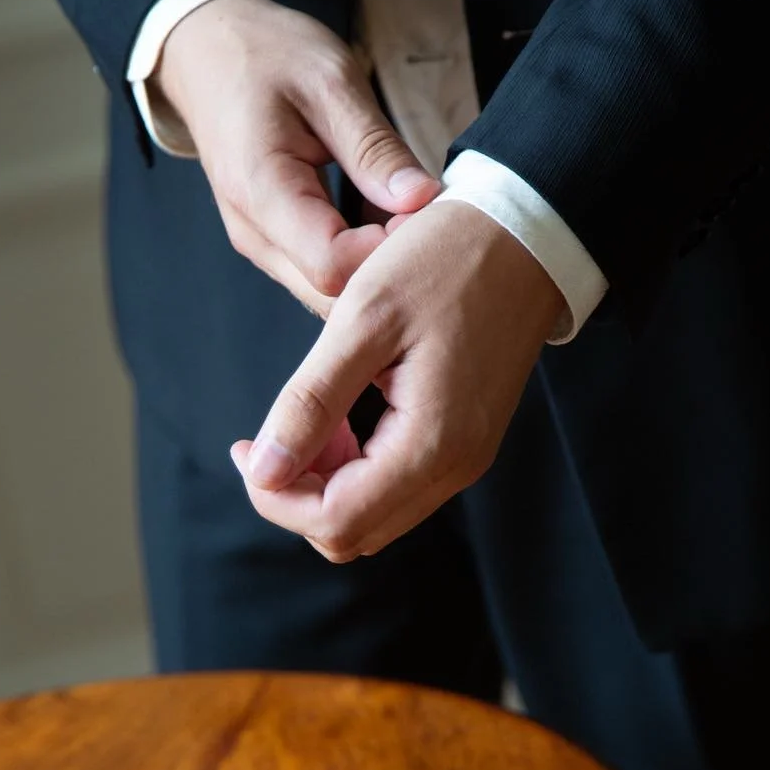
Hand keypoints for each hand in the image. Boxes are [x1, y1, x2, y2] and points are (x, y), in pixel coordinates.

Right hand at [154, 0, 440, 312]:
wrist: (209, 54)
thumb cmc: (267, 56)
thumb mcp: (332, 83)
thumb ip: (375, 149)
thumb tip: (424, 200)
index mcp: (261, 190)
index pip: (332, 265)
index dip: (386, 252)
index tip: (425, 213)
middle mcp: (254, 234)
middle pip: (331, 294)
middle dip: (387, 269)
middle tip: (429, 220)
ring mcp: (261, 246)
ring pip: (328, 293)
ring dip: (375, 268)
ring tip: (409, 217)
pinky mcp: (274, 245)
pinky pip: (322, 275)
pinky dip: (360, 259)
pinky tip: (386, 221)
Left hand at [229, 203, 566, 559]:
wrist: (523, 236)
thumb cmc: (444, 262)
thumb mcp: (362, 320)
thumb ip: (309, 403)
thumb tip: (263, 472)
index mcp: (431, 443)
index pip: (336, 521)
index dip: (276, 499)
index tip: (246, 449)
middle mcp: (454, 468)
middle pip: (353, 533)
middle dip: (297, 497)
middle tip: (268, 438)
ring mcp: (464, 460)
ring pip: (373, 516)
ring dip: (325, 483)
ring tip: (306, 420)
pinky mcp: (464, 443)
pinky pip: (397, 486)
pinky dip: (356, 469)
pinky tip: (341, 419)